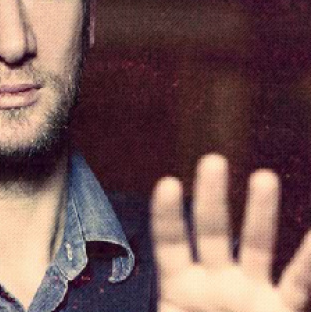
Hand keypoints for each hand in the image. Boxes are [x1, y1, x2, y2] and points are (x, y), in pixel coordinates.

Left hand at [152, 154, 310, 311]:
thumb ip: (161, 309)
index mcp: (180, 288)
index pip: (170, 243)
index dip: (169, 215)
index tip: (167, 183)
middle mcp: (215, 283)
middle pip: (211, 232)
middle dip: (211, 198)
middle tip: (212, 160)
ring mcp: (249, 294)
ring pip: (256, 247)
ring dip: (260, 214)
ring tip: (263, 177)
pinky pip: (298, 285)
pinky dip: (308, 261)